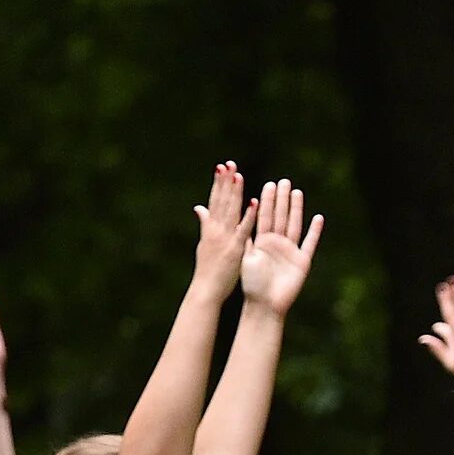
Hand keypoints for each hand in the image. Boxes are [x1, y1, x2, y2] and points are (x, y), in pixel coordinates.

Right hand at [189, 162, 252, 292]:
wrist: (205, 290)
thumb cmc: (206, 270)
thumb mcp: (203, 243)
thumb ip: (204, 223)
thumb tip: (198, 207)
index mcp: (209, 228)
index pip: (214, 201)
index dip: (218, 184)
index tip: (221, 168)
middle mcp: (216, 229)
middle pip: (222, 201)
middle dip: (225, 182)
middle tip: (229, 164)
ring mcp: (225, 238)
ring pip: (231, 211)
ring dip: (235, 193)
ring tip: (238, 175)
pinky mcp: (235, 248)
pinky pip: (244, 229)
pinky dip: (249, 216)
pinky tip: (254, 202)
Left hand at [237, 177, 324, 317]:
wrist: (264, 306)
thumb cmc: (252, 285)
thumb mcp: (246, 258)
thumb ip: (246, 239)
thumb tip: (238, 219)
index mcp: (262, 242)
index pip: (264, 217)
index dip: (267, 201)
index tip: (268, 184)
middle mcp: (277, 244)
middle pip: (281, 217)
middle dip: (281, 200)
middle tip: (283, 181)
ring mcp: (290, 251)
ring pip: (294, 225)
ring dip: (296, 209)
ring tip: (297, 192)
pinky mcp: (302, 262)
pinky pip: (309, 244)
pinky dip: (314, 232)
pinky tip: (318, 218)